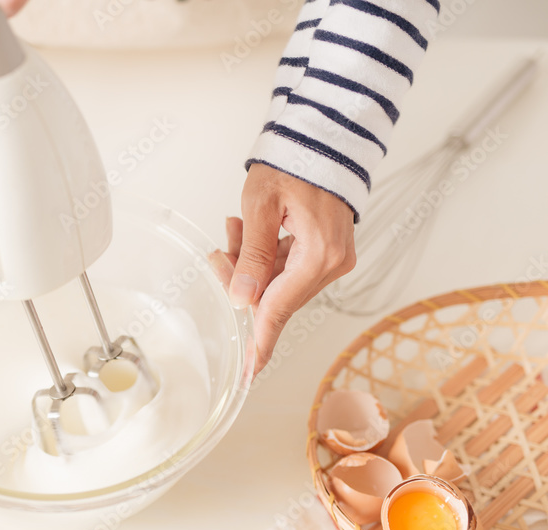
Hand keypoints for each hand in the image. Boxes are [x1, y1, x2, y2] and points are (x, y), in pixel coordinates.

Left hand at [224, 163, 355, 372]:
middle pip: (275, 295)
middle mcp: (332, 262)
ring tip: (234, 230)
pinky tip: (245, 233)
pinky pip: (288, 266)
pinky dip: (264, 255)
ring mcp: (331, 257)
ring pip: (277, 281)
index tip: (247, 372)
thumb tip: (243, 299)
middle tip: (220, 253)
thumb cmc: (294, 161)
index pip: (280, 309)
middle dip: (240, 281)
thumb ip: (251, 255)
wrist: (324, 136)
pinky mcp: (325, 249)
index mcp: (319, 255)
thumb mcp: (260, 207)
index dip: (259, 341)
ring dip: (249, 264)